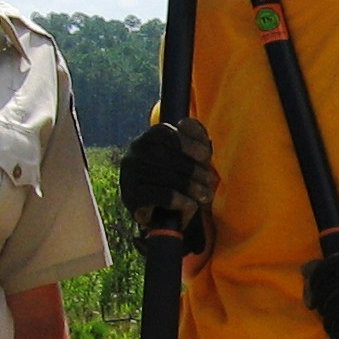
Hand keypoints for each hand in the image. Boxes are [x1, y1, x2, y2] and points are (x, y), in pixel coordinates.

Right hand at [119, 118, 215, 255]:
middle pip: (167, 156)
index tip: (205, 156)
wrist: (163, 217)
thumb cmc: (181, 181)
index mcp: (146, 139)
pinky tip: (190, 205)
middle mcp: (133, 154)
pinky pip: (160, 195)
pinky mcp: (131, 198)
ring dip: (191, 187)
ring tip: (205, 195)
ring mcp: (129, 175)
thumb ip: (194, 137)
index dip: (188, 143)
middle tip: (209, 181)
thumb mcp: (191, 158)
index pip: (165, 133)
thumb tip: (186, 122)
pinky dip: (180, 201)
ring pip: (165, 176)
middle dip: (193, 169)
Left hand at [303, 250, 338, 338]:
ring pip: (332, 312)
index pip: (322, 270)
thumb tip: (303, 270)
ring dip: (330, 327)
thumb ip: (336, 272)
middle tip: (329, 321)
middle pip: (325, 294)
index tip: (311, 303)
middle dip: (323, 311)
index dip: (311, 288)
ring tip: (335, 333)